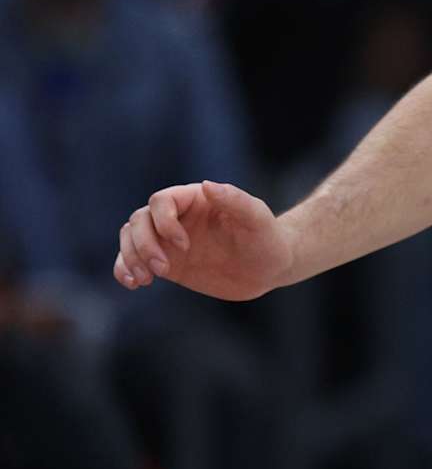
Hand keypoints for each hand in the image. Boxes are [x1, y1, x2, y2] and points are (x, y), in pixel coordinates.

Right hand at [113, 181, 293, 300]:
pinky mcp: (169, 263)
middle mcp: (179, 217)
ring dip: (130, 257)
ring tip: (144, 279)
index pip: (160, 201)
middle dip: (143, 245)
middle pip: (139, 221)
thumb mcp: (257, 219)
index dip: (164, 223)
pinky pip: (133, 261)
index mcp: (197, 199)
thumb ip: (235, 200)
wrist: (269, 268)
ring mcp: (170, 240)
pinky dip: (124, 270)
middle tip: (163, 269)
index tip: (185, 245)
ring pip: (130, 238)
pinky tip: (134, 284)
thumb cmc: (267, 238)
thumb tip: (206, 184)